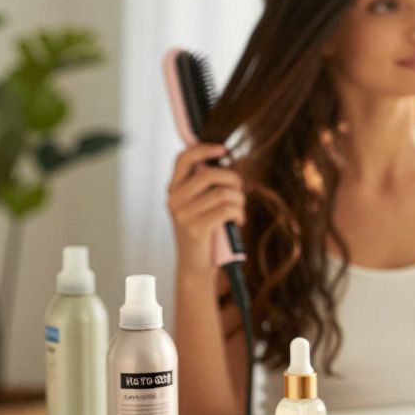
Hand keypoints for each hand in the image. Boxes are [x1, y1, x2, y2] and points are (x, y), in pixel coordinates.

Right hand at [167, 143, 244, 281]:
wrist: (195, 266)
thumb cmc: (205, 230)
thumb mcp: (200, 204)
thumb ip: (205, 184)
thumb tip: (226, 157)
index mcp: (174, 189)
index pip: (183, 158)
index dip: (204, 149)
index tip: (224, 150)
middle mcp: (174, 200)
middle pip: (210, 174)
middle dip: (233, 179)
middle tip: (240, 191)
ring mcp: (183, 215)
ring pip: (222, 193)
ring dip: (240, 200)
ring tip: (240, 210)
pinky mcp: (195, 229)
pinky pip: (226, 210)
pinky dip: (239, 214)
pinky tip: (238, 221)